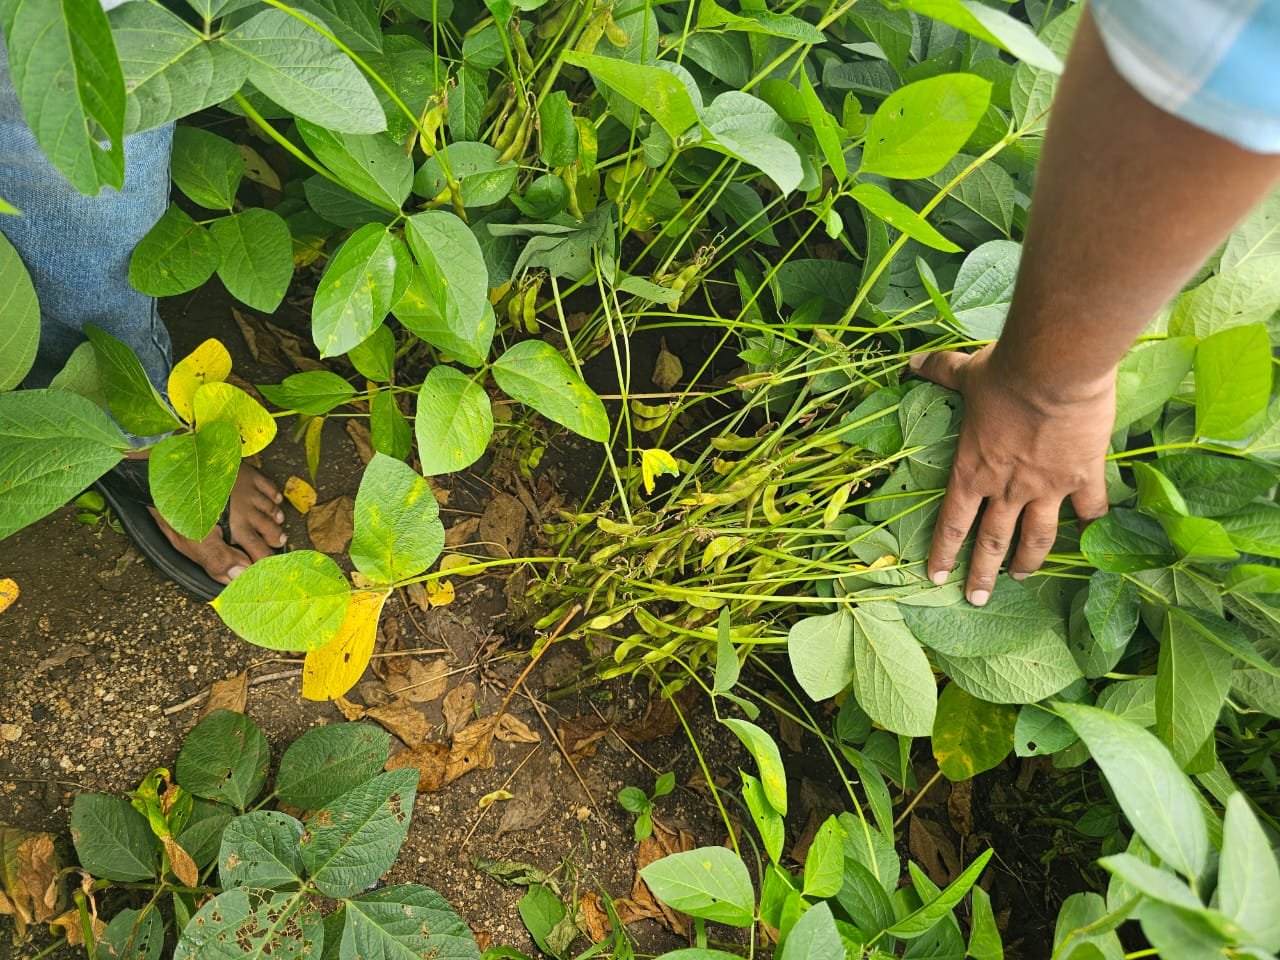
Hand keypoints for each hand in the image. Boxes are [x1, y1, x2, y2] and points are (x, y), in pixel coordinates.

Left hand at [909, 344, 1113, 604]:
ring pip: (1037, 537)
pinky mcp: (1083, 476)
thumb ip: (941, 372)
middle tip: (977, 598)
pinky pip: (1089, 511)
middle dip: (983, 573)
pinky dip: (1092, 528)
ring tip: (1021, 577)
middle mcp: (1007, 488)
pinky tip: (1094, 542)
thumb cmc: (1006, 372)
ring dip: (1028, 561)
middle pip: (992, 540)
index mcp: (972, 470)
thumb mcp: (967, 373)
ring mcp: (1047, 487)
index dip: (944, 553)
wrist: (1056, 369)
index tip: (938, 577)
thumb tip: (912, 362)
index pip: (952, 523)